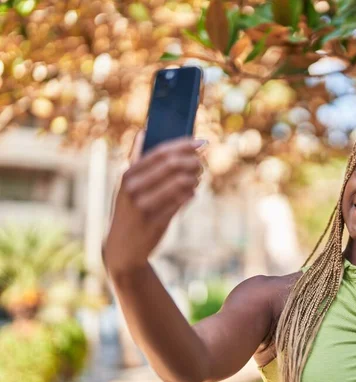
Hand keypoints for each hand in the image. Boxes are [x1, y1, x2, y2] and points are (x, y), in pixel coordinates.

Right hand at [103, 131, 206, 275]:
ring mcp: (144, 206)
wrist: (123, 248)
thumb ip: (136, 159)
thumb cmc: (130, 209)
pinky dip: (191, 194)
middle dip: (193, 161)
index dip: (184, 145)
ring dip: (195, 178)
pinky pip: (183, 201)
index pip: (160, 152)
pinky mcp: (156, 221)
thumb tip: (144, 130)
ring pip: (182, 182)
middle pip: (173, 165)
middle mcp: (133, 188)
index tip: (202, 141)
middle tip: (201, 164)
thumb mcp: (127, 185)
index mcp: (128, 175)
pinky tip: (191, 194)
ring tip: (197, 179)